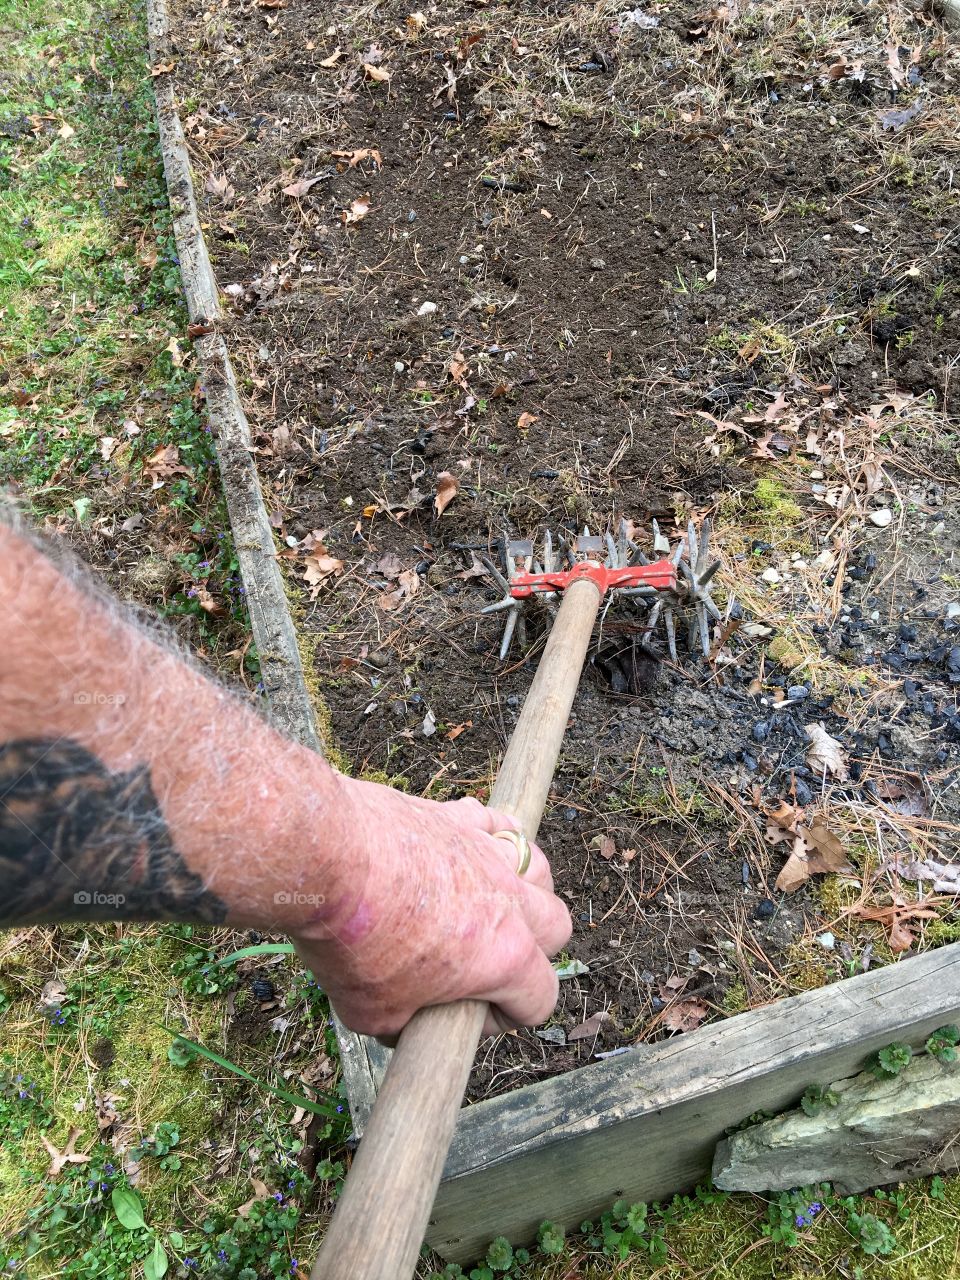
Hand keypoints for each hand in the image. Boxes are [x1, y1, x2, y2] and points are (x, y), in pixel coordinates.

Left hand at [291, 776, 570, 1038]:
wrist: (325, 855)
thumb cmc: (349, 939)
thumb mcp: (372, 1014)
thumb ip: (406, 1024)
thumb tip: (406, 1022)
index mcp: (503, 957)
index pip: (540, 998)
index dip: (506, 1018)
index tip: (467, 1016)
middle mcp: (509, 900)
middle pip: (556, 926)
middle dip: (533, 950)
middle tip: (485, 960)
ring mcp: (487, 851)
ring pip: (538, 868)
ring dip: (524, 890)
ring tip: (489, 902)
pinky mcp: (457, 815)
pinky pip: (498, 821)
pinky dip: (493, 836)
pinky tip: (469, 849)